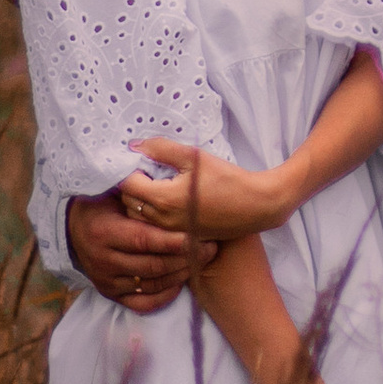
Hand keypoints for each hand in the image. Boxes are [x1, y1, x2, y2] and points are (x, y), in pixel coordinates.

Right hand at [65, 189, 217, 311]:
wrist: (71, 227)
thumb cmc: (101, 203)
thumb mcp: (112, 191)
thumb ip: (137, 189)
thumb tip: (168, 172)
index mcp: (104, 232)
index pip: (145, 240)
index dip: (174, 240)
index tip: (199, 234)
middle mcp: (102, 260)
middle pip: (152, 265)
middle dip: (185, 258)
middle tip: (209, 248)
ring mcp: (106, 280)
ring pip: (151, 284)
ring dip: (180, 274)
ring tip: (201, 260)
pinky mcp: (109, 293)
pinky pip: (141, 304)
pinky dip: (164, 296)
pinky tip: (180, 282)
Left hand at [116, 138, 293, 240]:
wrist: (256, 207)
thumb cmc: (228, 179)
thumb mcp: (194, 157)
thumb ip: (161, 149)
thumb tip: (135, 146)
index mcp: (163, 199)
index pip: (126, 184)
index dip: (126, 169)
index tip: (135, 159)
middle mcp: (162, 220)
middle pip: (128, 202)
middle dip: (131, 184)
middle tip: (145, 169)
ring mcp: (170, 232)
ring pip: (138, 217)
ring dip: (139, 200)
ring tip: (155, 184)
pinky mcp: (179, 237)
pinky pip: (152, 226)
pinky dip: (151, 212)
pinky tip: (166, 199)